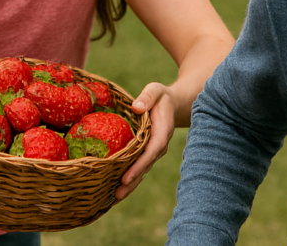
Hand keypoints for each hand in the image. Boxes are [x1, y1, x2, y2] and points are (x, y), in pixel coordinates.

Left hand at [116, 82, 175, 200]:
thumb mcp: (155, 90)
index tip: (126, 176)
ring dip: (131, 184)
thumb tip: (137, 107)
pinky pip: (140, 167)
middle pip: (146, 166)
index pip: (151, 152)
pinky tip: (119, 187)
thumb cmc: (160, 97)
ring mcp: (154, 151)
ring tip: (116, 196)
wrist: (171, 104)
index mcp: (162, 132)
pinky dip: (131, 178)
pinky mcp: (148, 153)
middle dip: (132, 181)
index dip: (139, 165)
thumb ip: (148, 96)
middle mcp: (159, 145)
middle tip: (117, 194)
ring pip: (143, 170)